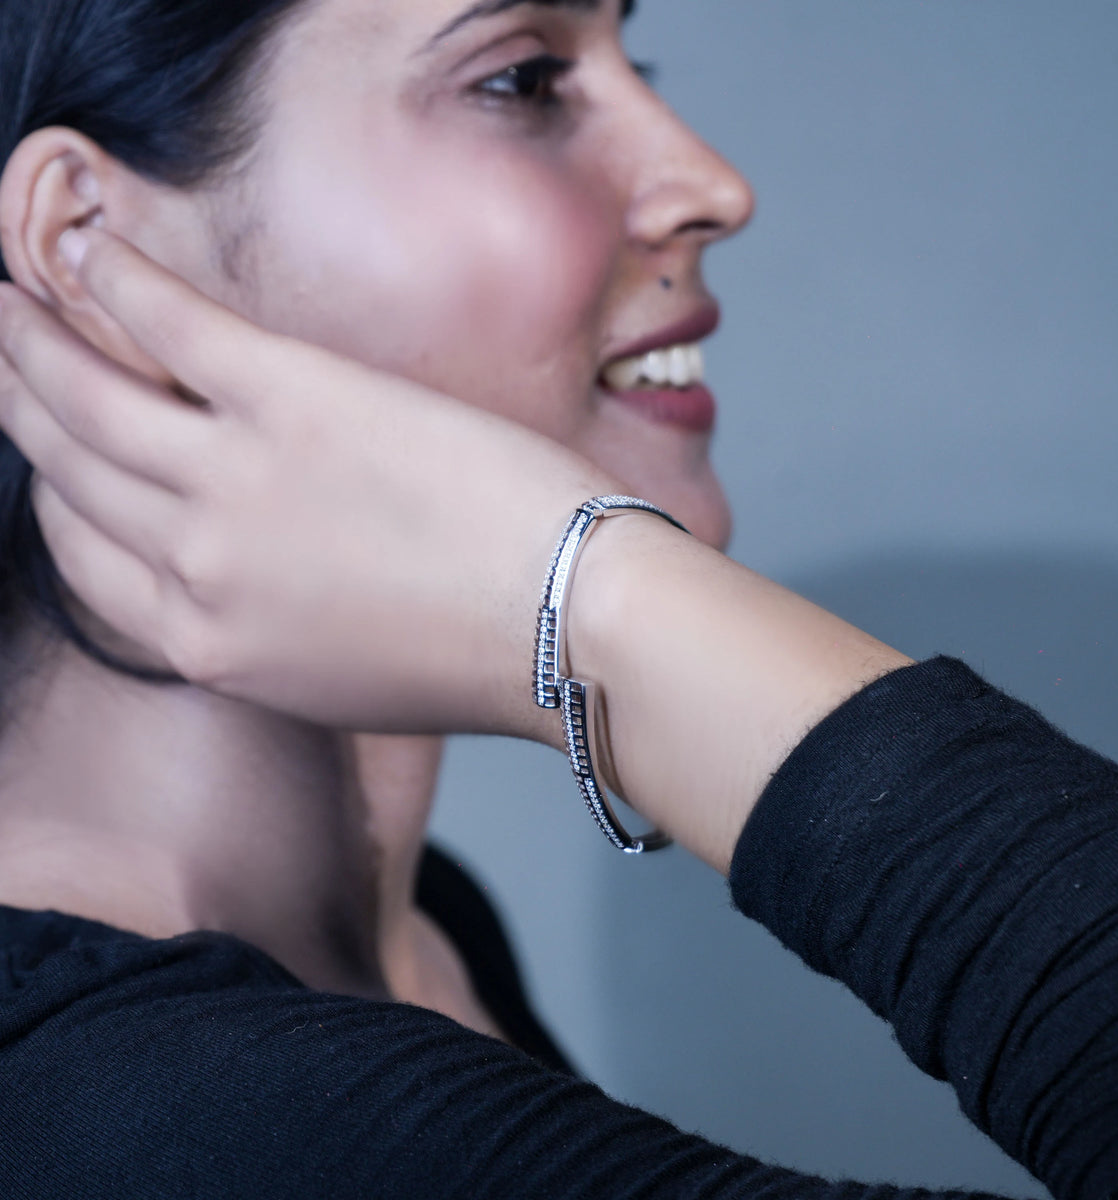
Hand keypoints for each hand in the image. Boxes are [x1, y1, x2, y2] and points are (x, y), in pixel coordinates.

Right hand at [0, 228, 608, 738]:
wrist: (568, 621)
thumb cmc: (481, 651)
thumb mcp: (340, 675)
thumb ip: (265, 628)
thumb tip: (243, 573)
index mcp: (206, 644)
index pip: (82, 555)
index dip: (56, 492)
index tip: (54, 451)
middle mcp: (196, 567)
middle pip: (73, 468)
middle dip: (25, 402)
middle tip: (9, 350)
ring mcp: (234, 481)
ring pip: (89, 394)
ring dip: (35, 336)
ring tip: (14, 298)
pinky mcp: (293, 401)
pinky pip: (167, 326)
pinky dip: (112, 279)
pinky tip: (86, 244)